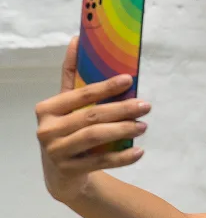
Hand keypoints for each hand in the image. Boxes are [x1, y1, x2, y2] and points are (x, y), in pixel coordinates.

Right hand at [35, 37, 149, 204]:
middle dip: (122, 109)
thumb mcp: (65, 107)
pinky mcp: (69, 171)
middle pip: (91, 116)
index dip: (105, 86)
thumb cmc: (66, 134)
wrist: (61, 177)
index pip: (80, 94)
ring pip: (95, 136)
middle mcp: (47, 130)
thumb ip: (70, 77)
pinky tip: (139, 151)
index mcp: (47, 109)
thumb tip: (77, 40)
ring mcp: (56, 152)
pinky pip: (101, 162)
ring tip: (143, 126)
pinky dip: (122, 157)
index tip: (129, 79)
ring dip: (123, 130)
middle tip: (146, 106)